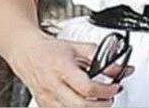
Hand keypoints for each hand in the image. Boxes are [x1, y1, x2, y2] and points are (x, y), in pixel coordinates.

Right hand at [6, 33, 133, 107]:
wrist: (28, 53)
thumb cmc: (51, 50)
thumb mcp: (79, 48)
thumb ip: (101, 57)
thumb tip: (120, 69)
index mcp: (62, 68)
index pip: (87, 88)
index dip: (105, 91)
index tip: (115, 87)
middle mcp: (53, 85)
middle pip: (80, 106)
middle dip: (101, 105)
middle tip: (110, 98)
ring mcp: (47, 97)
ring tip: (99, 101)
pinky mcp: (44, 105)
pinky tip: (84, 103)